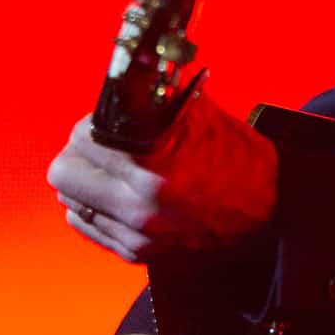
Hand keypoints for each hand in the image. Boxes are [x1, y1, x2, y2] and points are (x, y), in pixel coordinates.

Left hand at [46, 94, 277, 260]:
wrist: (270, 210)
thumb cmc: (238, 160)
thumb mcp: (200, 116)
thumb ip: (156, 99)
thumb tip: (125, 82)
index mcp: (152, 165)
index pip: (82, 139)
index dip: (92, 124)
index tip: (106, 122)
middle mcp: (137, 204)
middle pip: (63, 174)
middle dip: (80, 153)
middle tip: (101, 145)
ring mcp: (135, 233)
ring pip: (70, 201)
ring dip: (84, 181)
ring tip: (111, 171)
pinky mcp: (136, 252)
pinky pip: (86, 225)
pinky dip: (93, 206)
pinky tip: (116, 195)